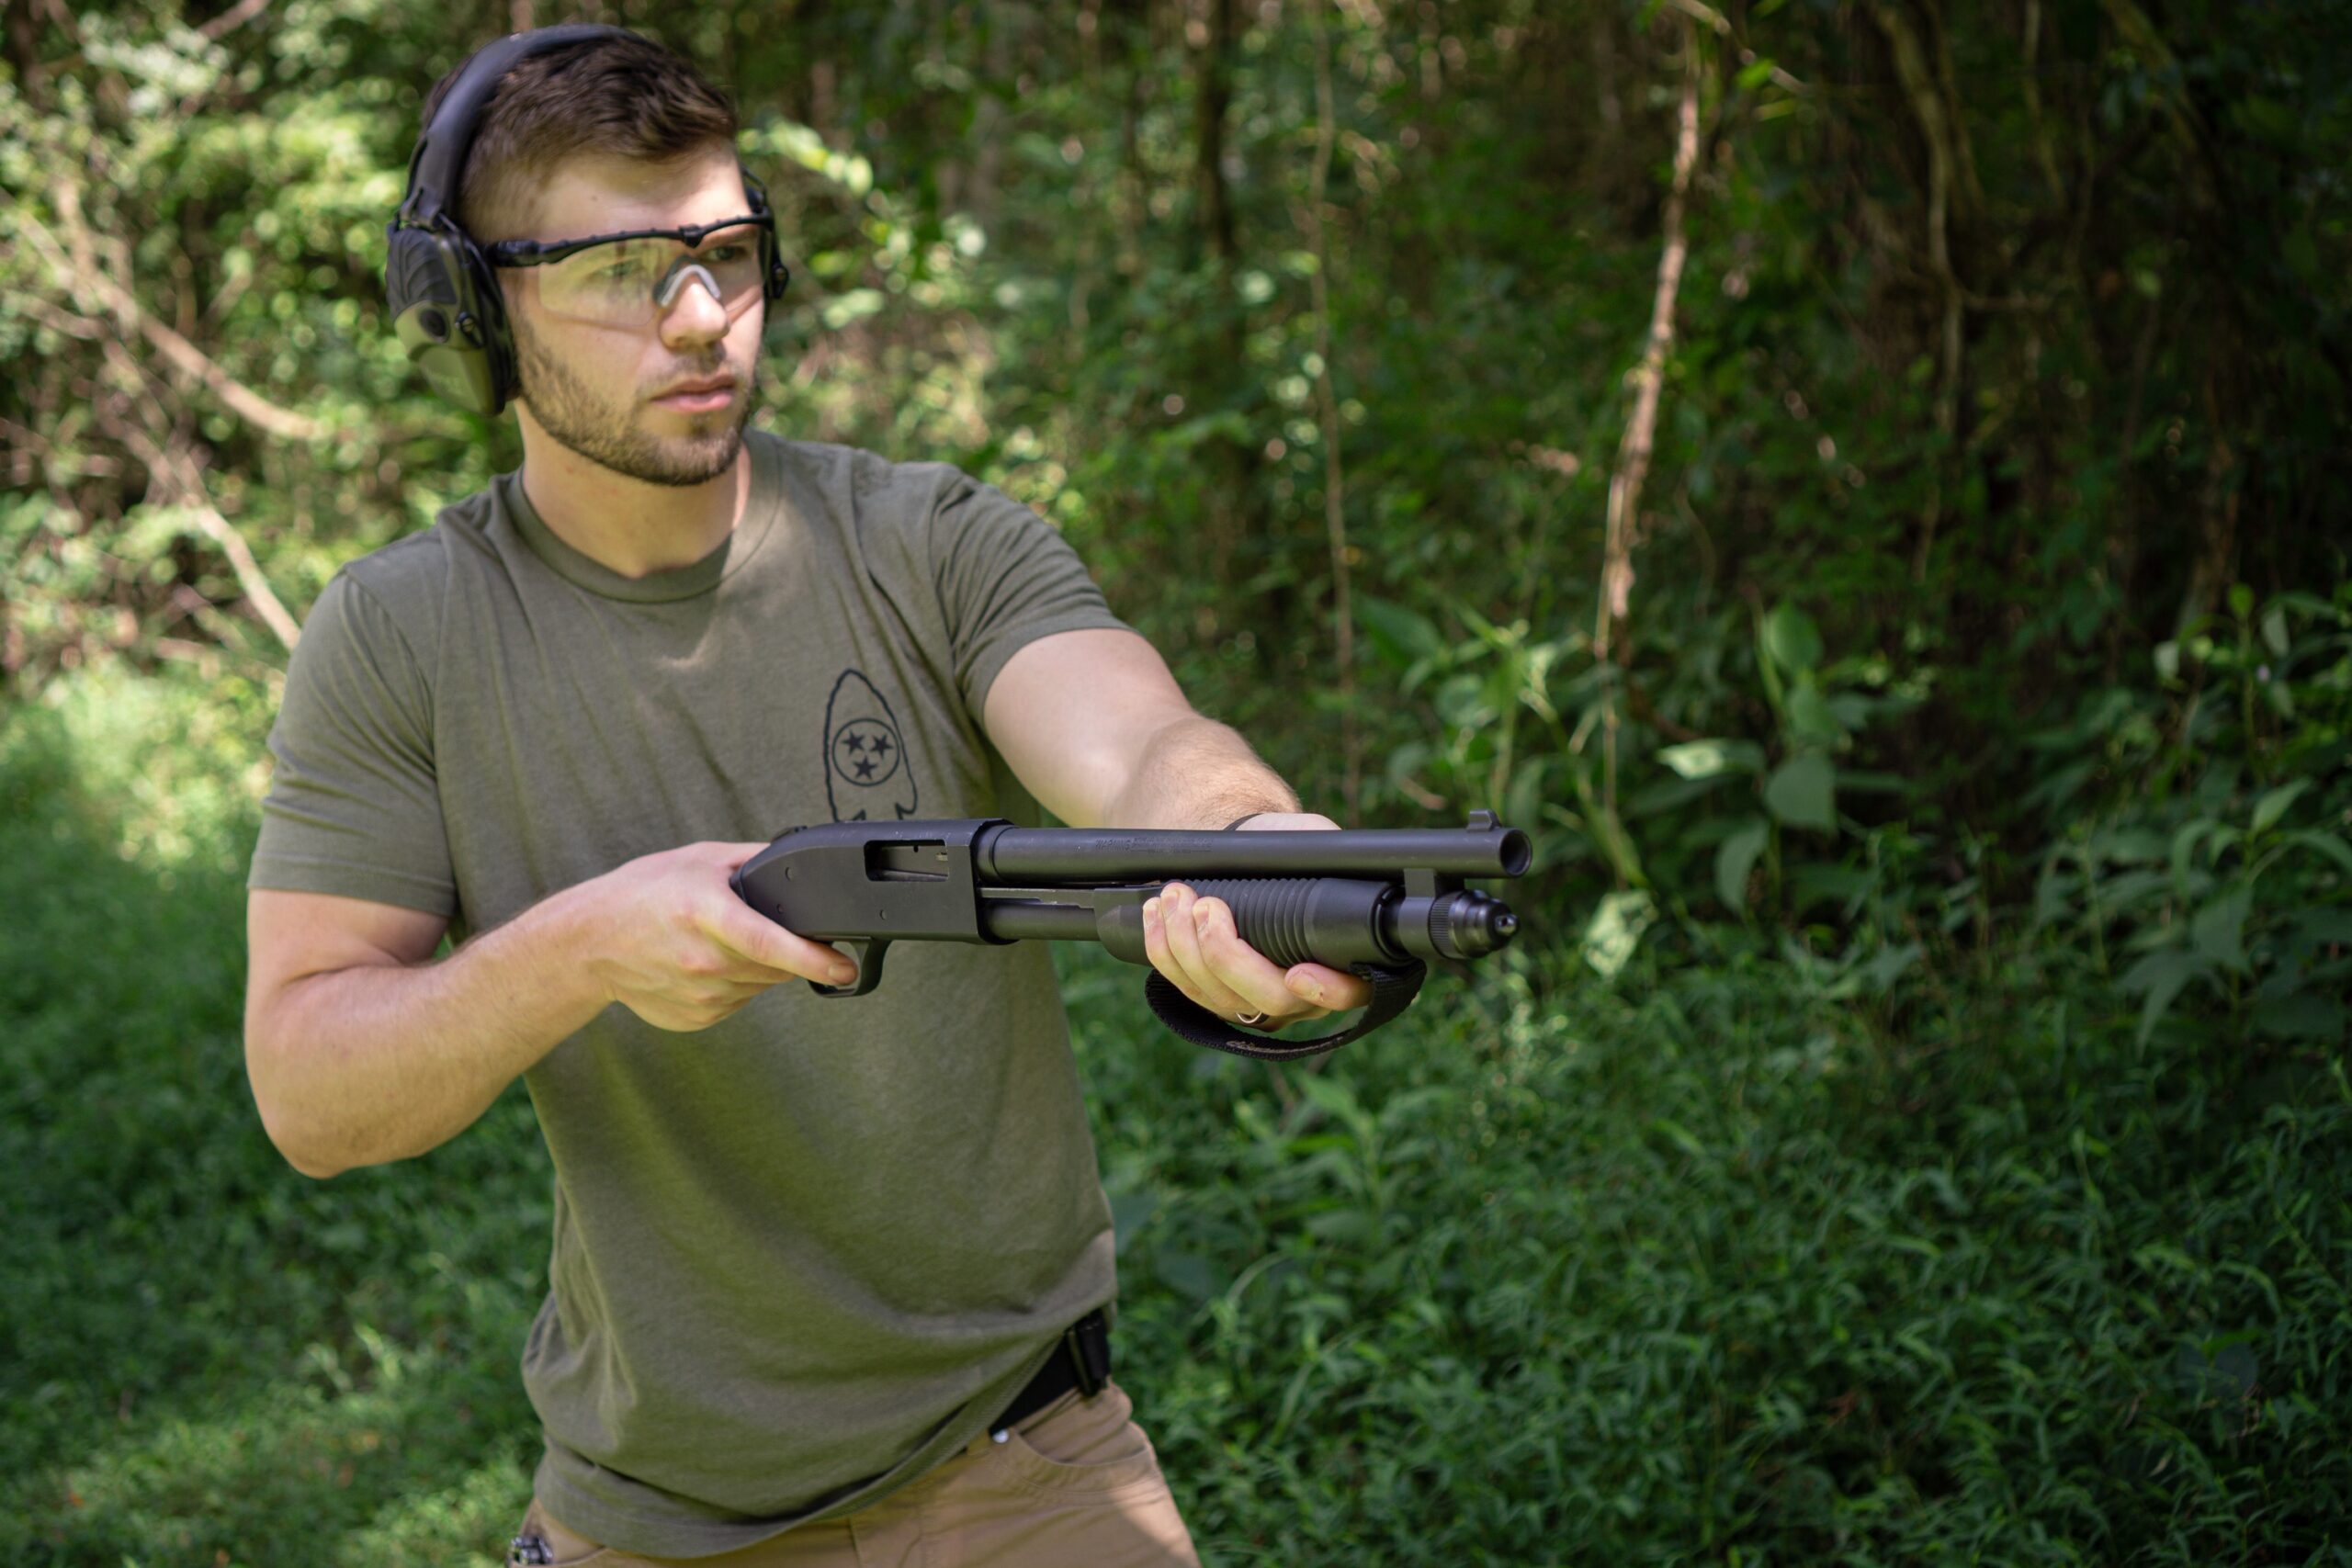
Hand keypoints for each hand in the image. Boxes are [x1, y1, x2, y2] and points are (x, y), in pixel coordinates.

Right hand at [576, 841, 857, 1031]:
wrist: (589, 943)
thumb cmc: (643, 893)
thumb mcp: (700, 860)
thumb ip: (756, 860)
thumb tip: (805, 862)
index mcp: (706, 915)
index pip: (770, 943)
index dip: (814, 958)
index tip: (846, 967)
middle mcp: (704, 961)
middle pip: (777, 966)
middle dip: (786, 948)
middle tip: (753, 925)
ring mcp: (699, 995)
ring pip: (761, 985)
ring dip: (759, 966)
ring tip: (719, 941)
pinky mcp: (696, 1018)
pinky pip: (740, 1001)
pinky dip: (736, 983)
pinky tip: (705, 963)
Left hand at [1140, 813, 1377, 1029]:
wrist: (1250, 850)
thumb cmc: (1287, 842)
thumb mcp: (1313, 839)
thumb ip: (1326, 853)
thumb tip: (1322, 856)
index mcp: (1346, 960)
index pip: (1348, 994)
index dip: (1325, 993)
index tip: (1298, 974)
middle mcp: (1306, 994)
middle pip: (1271, 1001)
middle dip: (1228, 956)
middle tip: (1205, 906)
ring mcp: (1258, 1003)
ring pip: (1222, 1000)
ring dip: (1186, 948)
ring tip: (1174, 895)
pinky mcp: (1217, 998)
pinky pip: (1189, 990)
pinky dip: (1165, 953)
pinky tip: (1155, 914)